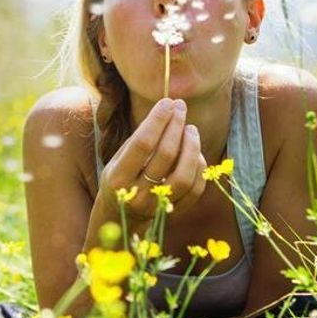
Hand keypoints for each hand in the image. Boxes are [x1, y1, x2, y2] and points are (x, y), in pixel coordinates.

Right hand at [97, 98, 207, 221]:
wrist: (122, 215)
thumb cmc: (122, 176)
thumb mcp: (119, 158)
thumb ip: (140, 138)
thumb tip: (167, 110)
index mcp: (118, 178)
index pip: (142, 144)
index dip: (157, 120)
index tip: (167, 102)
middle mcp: (137, 195)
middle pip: (165, 155)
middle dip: (175, 126)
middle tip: (180, 107)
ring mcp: (157, 206)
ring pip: (183, 174)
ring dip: (191, 146)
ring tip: (191, 129)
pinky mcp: (174, 213)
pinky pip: (195, 189)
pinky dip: (198, 167)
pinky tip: (194, 152)